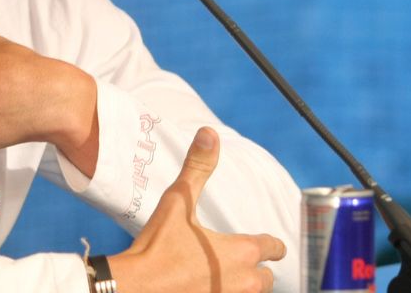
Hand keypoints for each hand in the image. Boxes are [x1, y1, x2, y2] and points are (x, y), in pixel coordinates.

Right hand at [108, 127, 285, 292]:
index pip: (275, 247)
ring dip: (240, 286)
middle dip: (254, 269)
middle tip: (232, 261)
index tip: (262, 243)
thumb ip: (197, 167)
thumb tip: (209, 133)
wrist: (135, 290)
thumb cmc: (157, 246)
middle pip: (267, 278)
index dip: (269, 243)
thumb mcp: (177, 202)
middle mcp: (244, 281)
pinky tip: (204, 288)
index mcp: (242, 251)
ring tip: (219, 277)